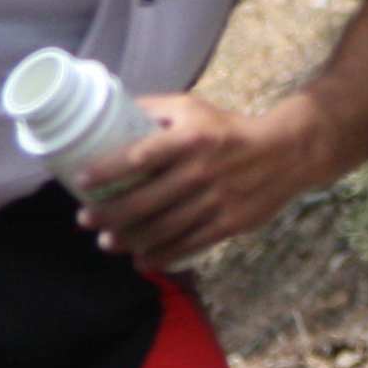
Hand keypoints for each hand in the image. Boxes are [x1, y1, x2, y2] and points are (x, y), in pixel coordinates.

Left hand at [78, 93, 319, 269]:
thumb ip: (154, 110)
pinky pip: (188, 245)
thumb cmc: (228, 130)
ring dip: (129, 239)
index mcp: (189, 138)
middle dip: (109, 214)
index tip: (81, 180)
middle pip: (145, 200)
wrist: (285, 153)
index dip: (107, 170)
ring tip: (107, 242)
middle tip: (85, 219)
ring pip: (163, 228)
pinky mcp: (228, 224)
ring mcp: (214, 201)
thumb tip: (111, 112)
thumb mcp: (193, 107)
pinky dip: (163, 256)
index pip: (140, 155)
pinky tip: (143, 260)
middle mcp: (199, 171)